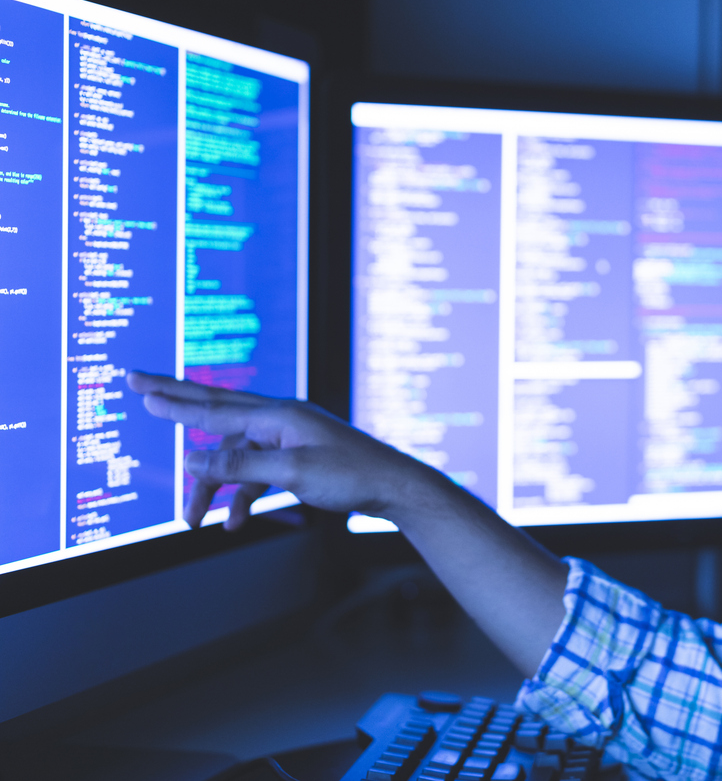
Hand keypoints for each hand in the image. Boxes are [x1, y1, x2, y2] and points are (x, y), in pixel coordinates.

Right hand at [128, 371, 446, 529]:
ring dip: (213, 489)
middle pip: (217, 415)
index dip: (174, 401)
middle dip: (177, 408)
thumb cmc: (351, 475)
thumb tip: (193, 460)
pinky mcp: (296, 457)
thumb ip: (240, 467)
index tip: (141, 388)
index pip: (214, 406)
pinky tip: (233, 522)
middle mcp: (280, 419)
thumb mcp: (292, 472)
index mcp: (278, 414)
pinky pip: (256, 473)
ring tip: (193, 519)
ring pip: (234, 458)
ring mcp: (288, 437)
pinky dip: (241, 497)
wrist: (394, 488)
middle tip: (138, 388)